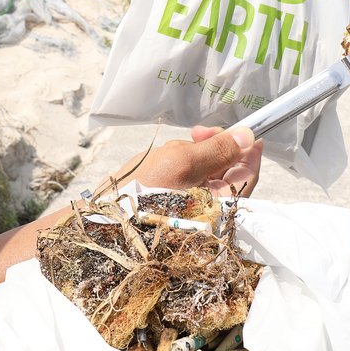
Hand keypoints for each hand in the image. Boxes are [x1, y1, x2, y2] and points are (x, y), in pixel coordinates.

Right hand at [97, 127, 261, 197]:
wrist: (101, 220)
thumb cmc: (142, 194)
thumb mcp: (181, 163)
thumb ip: (217, 150)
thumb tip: (247, 137)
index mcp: (219, 207)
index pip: (247, 175)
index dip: (247, 149)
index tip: (242, 130)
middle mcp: (208, 210)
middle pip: (225, 170)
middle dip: (211, 147)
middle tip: (195, 132)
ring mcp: (189, 207)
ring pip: (201, 170)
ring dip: (188, 154)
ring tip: (166, 154)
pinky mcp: (171, 203)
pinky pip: (182, 178)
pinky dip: (175, 164)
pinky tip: (158, 163)